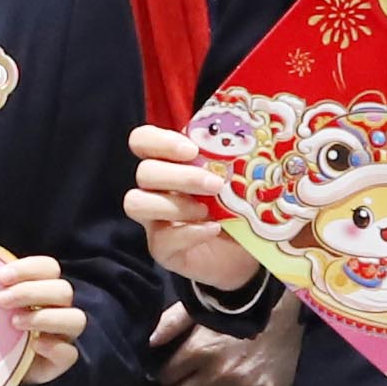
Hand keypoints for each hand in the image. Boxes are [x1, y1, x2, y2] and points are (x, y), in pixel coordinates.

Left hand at [0, 251, 85, 385]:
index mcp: (43, 288)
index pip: (49, 268)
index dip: (28, 268)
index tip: (1, 277)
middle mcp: (58, 308)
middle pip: (64, 290)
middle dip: (31, 292)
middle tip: (1, 300)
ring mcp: (63, 335)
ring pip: (76, 319)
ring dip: (44, 318)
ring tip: (14, 323)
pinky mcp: (60, 361)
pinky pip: (69, 353)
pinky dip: (53, 347)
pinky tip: (32, 346)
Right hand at [124, 126, 260, 292]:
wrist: (247, 251)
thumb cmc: (240, 207)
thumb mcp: (239, 178)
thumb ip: (233, 158)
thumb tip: (249, 134)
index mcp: (170, 163)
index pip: (143, 141)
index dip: (159, 141)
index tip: (192, 150)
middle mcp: (156, 189)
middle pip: (144, 172)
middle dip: (180, 176)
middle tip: (215, 184)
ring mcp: (155, 221)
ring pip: (136, 203)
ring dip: (174, 204)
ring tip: (207, 210)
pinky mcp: (163, 249)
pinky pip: (160, 240)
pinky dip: (189, 233)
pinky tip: (214, 229)